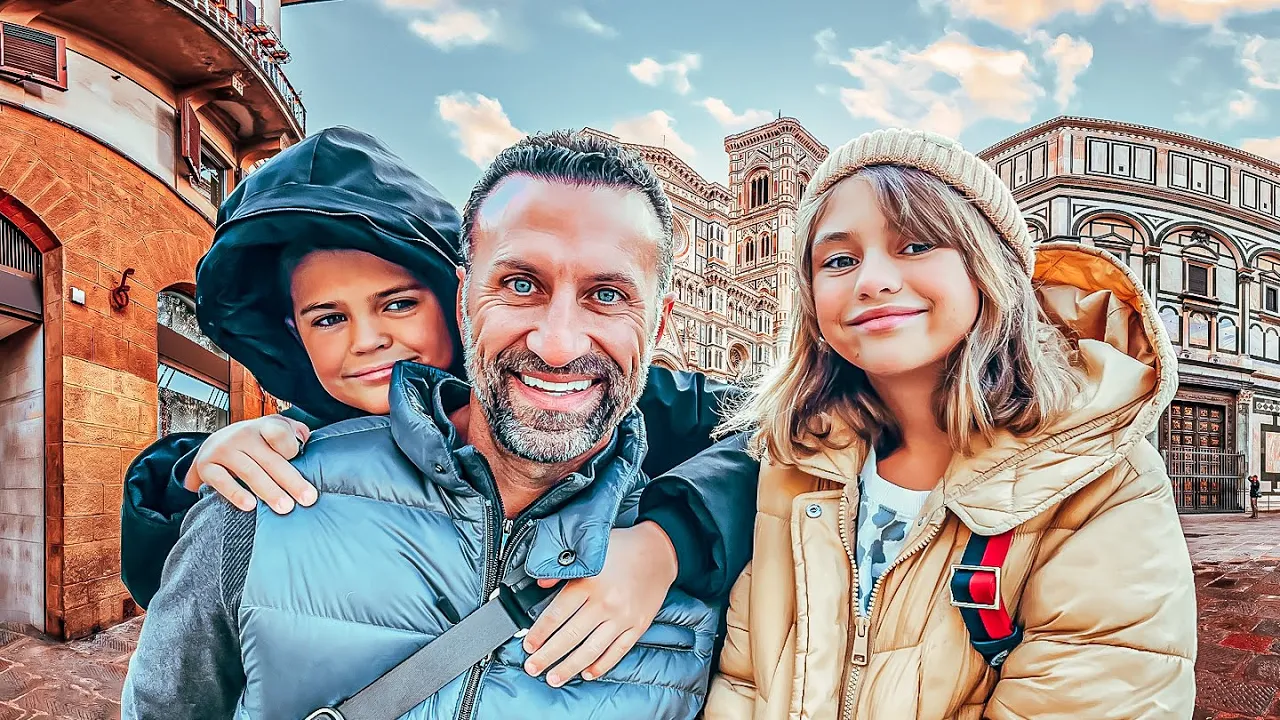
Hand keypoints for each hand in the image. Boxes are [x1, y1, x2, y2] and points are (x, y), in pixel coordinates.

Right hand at [183, 414, 314, 513]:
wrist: (215, 443)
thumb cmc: (257, 442)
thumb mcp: (277, 431)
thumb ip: (296, 435)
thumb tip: (309, 446)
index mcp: (264, 426)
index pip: (279, 433)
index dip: (290, 447)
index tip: (300, 461)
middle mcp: (243, 435)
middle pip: (270, 459)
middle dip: (290, 481)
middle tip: (307, 499)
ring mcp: (224, 449)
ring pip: (250, 471)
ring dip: (269, 491)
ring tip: (285, 507)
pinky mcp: (206, 465)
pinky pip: (221, 481)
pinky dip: (235, 493)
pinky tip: (250, 506)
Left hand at [521, 521, 677, 686]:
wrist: (658, 551)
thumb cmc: (620, 548)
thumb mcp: (589, 549)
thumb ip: (563, 568)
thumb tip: (541, 583)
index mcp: (589, 582)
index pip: (556, 614)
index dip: (539, 633)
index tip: (528, 645)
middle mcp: (605, 602)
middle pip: (570, 636)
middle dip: (547, 656)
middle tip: (532, 668)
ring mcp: (623, 617)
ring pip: (591, 649)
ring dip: (569, 667)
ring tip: (554, 678)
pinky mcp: (638, 626)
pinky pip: (617, 651)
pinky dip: (601, 665)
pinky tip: (587, 673)